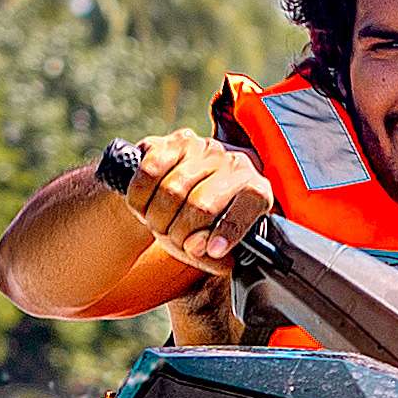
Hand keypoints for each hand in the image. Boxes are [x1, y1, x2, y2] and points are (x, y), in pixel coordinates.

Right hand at [109, 130, 270, 272]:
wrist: (186, 188)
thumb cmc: (205, 223)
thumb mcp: (216, 245)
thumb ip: (212, 256)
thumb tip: (199, 248)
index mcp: (256, 190)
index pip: (249, 203)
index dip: (229, 230)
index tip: (213, 250)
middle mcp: (235, 163)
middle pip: (201, 205)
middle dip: (180, 233)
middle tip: (173, 240)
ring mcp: (206, 149)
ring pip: (172, 190)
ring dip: (158, 218)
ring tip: (159, 225)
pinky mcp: (174, 141)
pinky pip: (150, 172)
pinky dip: (141, 197)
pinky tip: (145, 206)